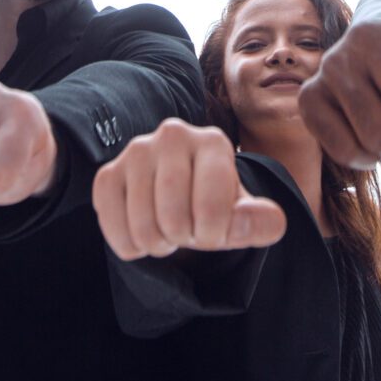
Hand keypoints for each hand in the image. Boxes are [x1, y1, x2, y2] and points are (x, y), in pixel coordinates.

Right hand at [91, 118, 287, 260]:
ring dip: (157, 244)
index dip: (215, 234)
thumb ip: (260, 220)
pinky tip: (142, 232)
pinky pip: (112, 225)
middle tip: (187, 231)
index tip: (216, 232)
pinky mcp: (108, 172)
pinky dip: (130, 246)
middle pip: (173, 217)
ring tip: (167, 229)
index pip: (212, 206)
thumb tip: (272, 222)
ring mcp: (136, 151)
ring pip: (143, 226)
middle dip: (184, 239)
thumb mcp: (242, 214)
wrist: (180, 197)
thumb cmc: (213, 203)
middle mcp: (172, 134)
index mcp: (212, 141)